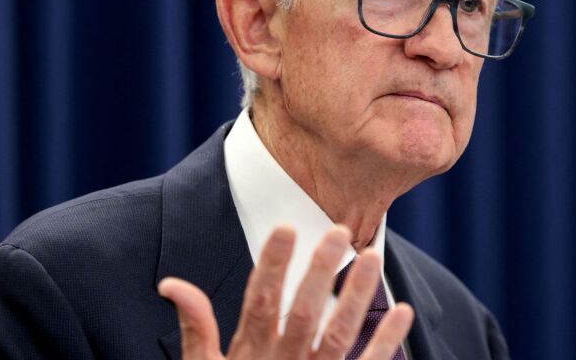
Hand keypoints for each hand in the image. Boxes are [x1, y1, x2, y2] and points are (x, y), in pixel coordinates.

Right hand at [158, 225, 413, 358]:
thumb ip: (196, 328)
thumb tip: (172, 284)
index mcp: (249, 354)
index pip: (260, 303)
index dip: (273, 265)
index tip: (286, 228)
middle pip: (304, 313)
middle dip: (320, 271)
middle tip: (340, 230)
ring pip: (339, 335)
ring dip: (356, 296)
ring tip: (372, 257)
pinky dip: (386, 341)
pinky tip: (404, 311)